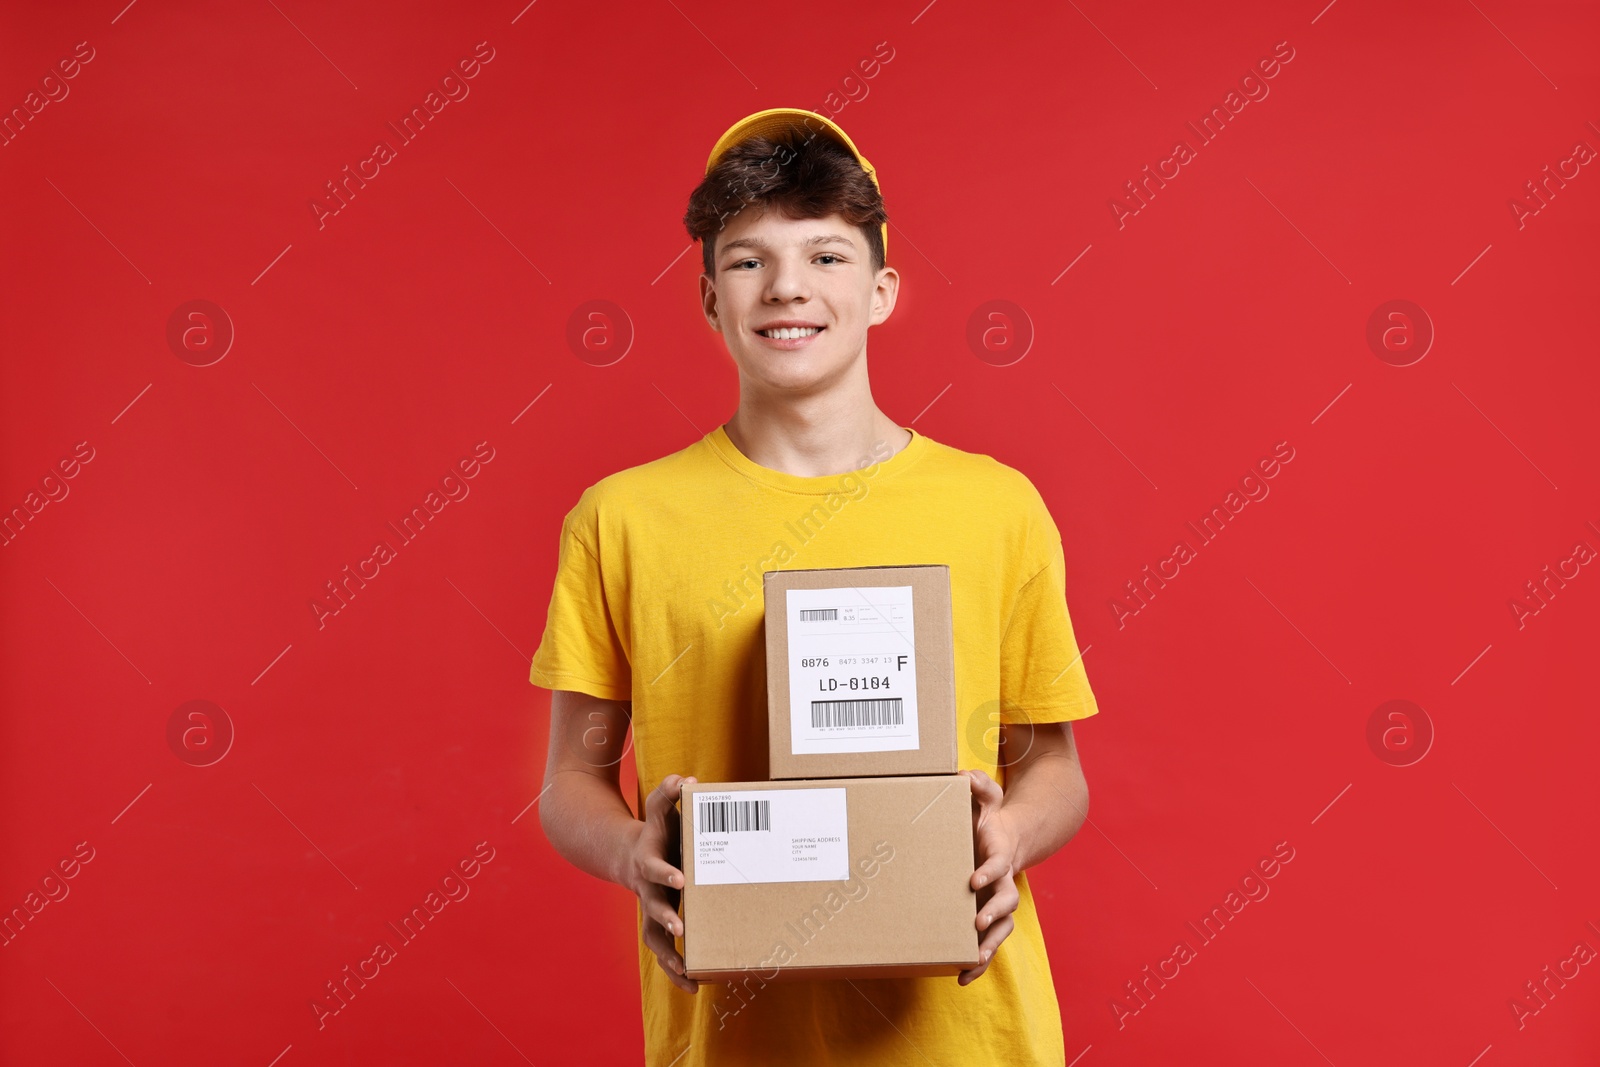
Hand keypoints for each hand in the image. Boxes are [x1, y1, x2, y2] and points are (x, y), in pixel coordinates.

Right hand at [624, 772, 698, 992]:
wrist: (630, 855)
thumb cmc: (654, 831)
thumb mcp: (660, 808)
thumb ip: (670, 792)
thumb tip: (687, 779)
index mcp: (648, 862)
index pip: (655, 867)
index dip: (665, 873)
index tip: (681, 879)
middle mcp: (647, 891)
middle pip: (651, 909)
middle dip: (666, 920)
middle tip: (683, 931)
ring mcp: (651, 910)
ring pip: (654, 940)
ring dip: (669, 959)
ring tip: (688, 975)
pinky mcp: (660, 925)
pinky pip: (664, 953)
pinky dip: (676, 971)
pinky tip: (695, 986)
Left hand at [958, 768, 1021, 985]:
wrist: (1005, 837)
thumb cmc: (989, 816)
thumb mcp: (986, 796)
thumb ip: (977, 785)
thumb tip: (963, 776)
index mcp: (1000, 854)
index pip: (997, 865)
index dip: (989, 872)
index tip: (974, 879)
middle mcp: (1004, 881)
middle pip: (1007, 902)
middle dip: (992, 914)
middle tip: (976, 923)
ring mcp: (998, 901)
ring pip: (1002, 928)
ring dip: (989, 945)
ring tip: (971, 961)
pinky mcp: (988, 914)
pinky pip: (988, 942)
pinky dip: (979, 961)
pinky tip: (962, 977)